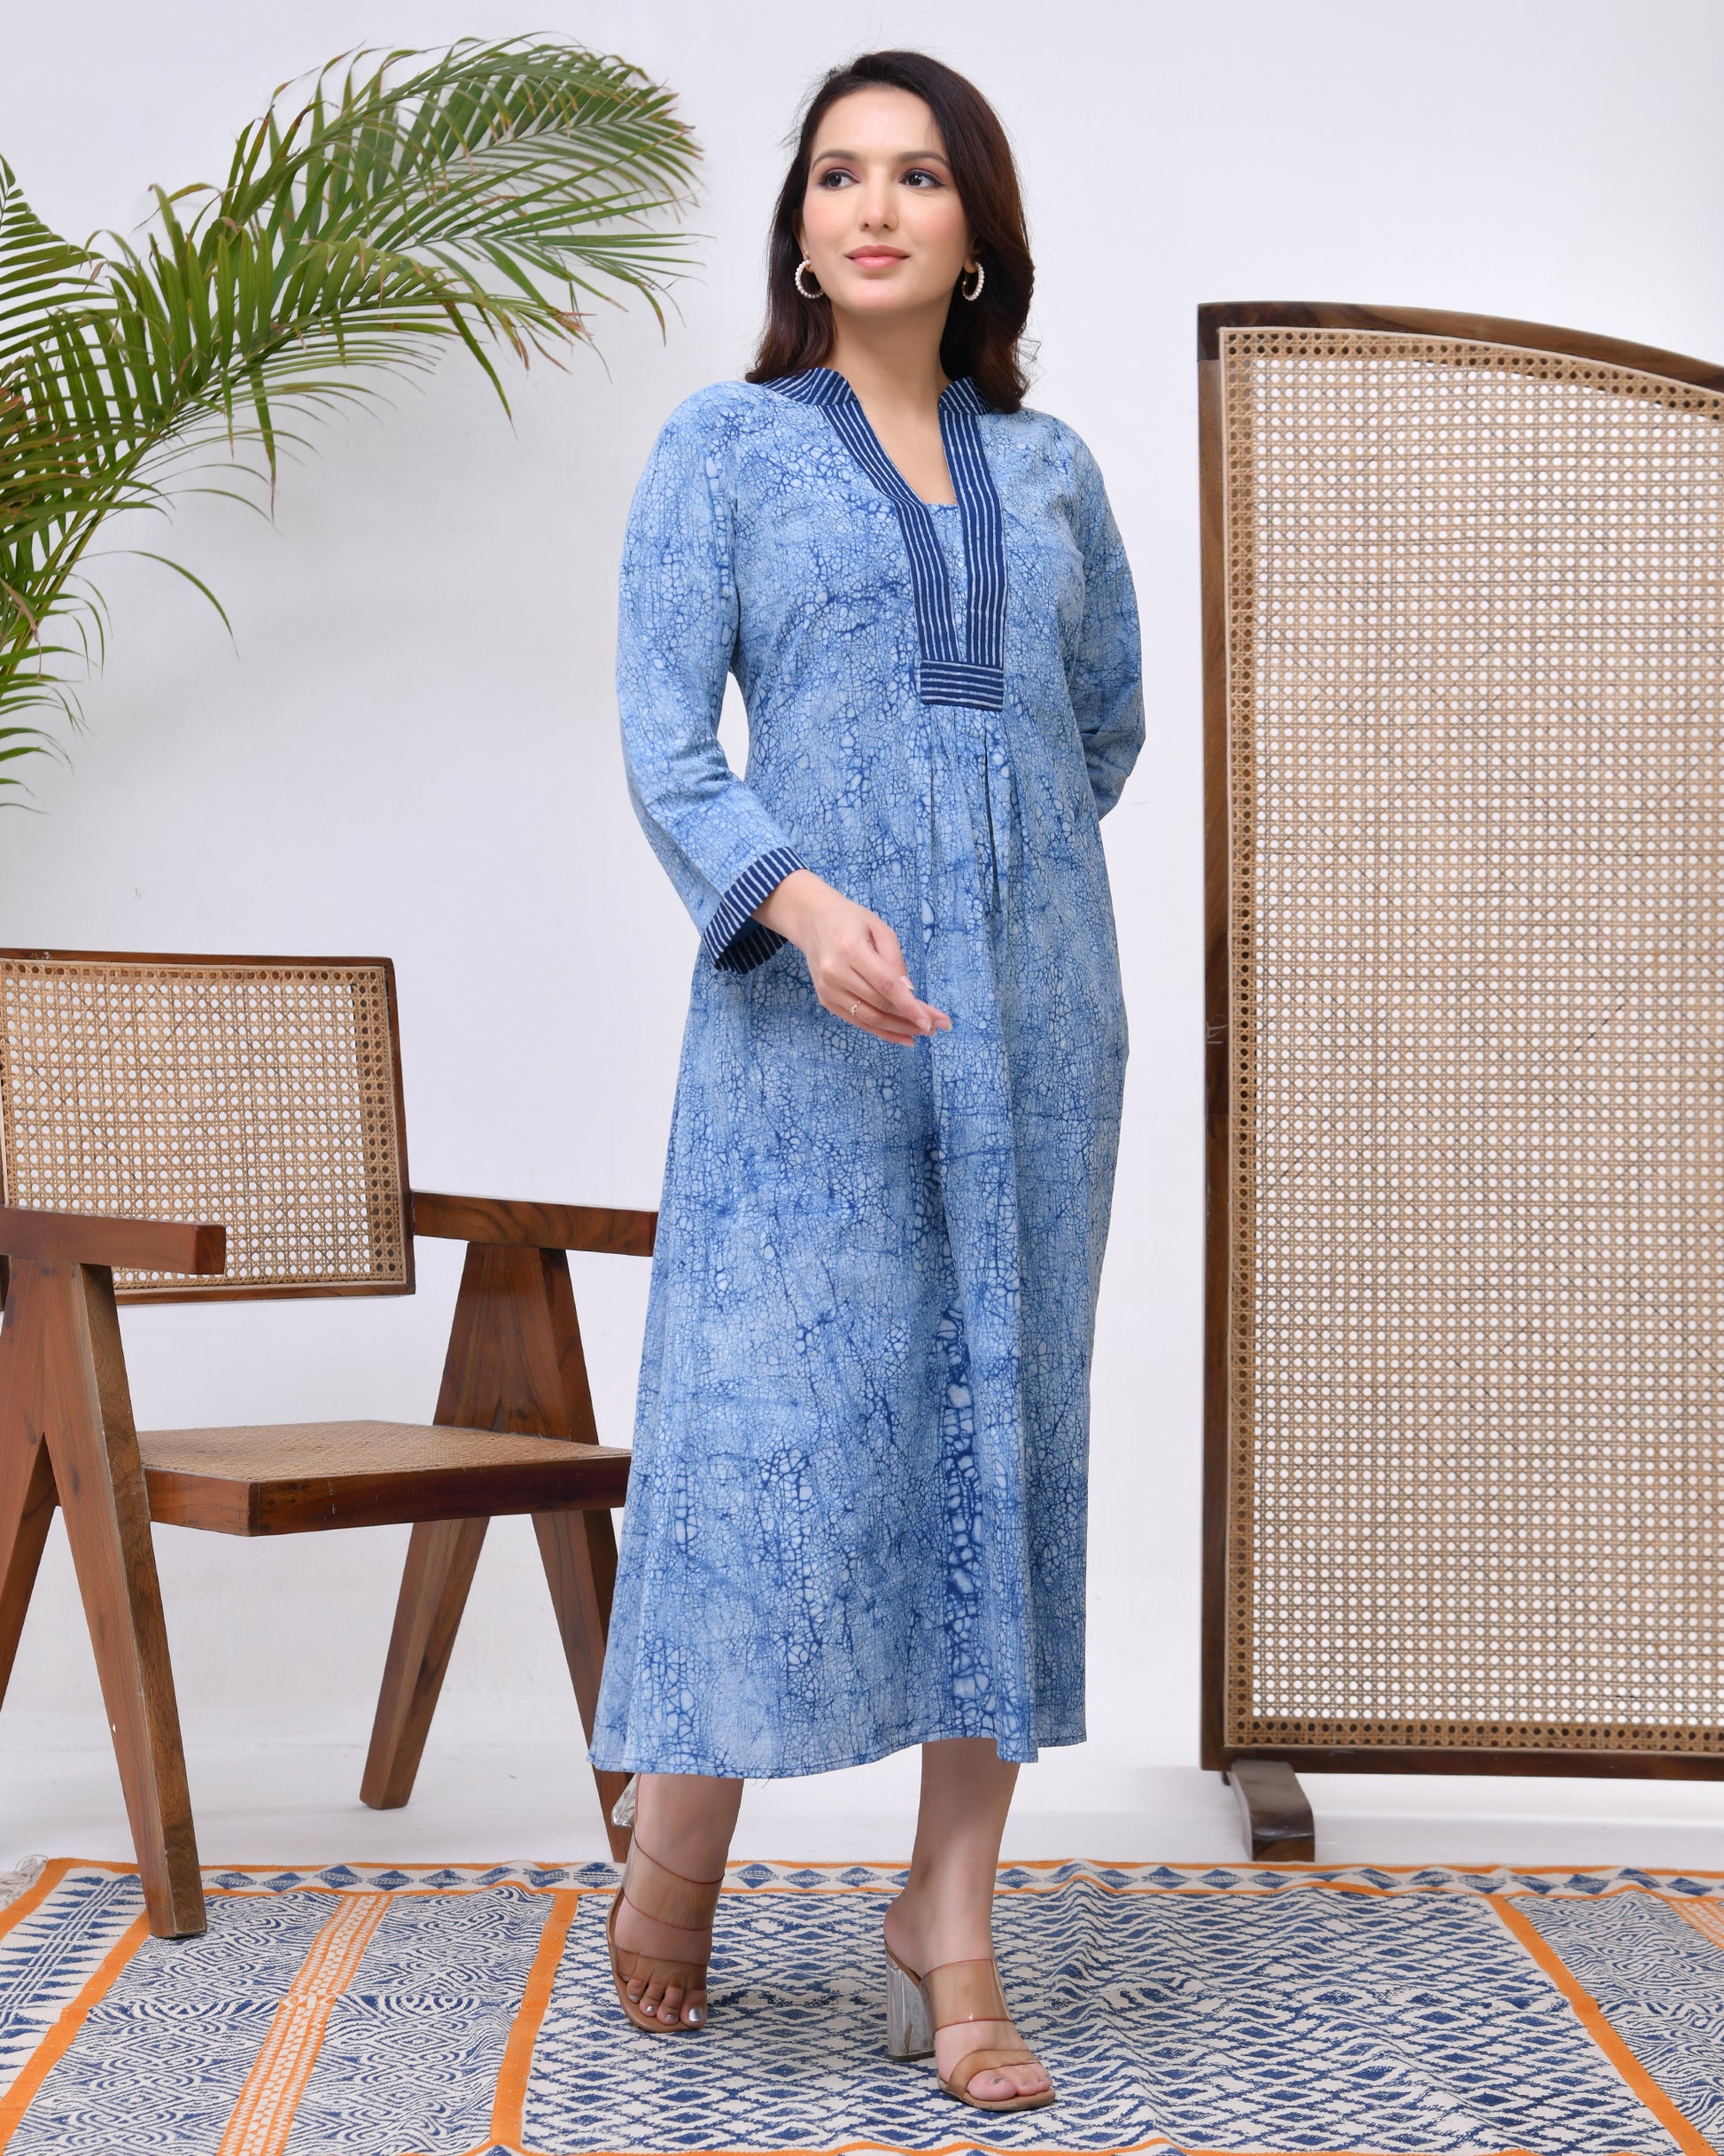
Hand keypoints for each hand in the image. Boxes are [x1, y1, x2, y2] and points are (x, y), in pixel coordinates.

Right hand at [754, 869, 950, 1044]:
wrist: (813, 922)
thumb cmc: (851, 921)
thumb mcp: (880, 929)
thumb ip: (895, 960)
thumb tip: (910, 993)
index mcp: (850, 949)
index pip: (885, 984)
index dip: (909, 1006)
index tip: (931, 1021)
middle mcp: (835, 972)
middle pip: (880, 1004)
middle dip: (911, 1019)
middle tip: (936, 1026)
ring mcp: (828, 989)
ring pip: (869, 1019)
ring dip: (899, 1030)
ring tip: (923, 1033)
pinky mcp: (826, 1000)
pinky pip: (858, 1021)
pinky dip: (881, 1032)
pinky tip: (902, 1036)